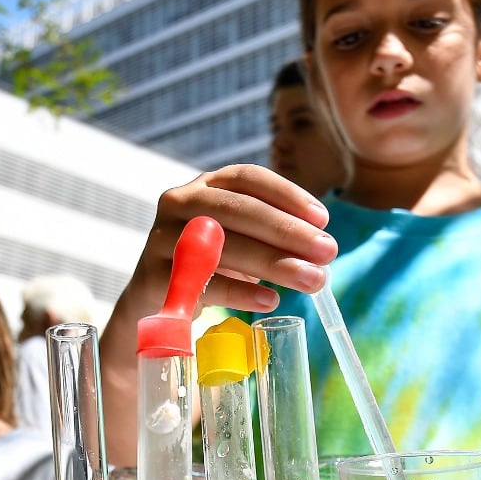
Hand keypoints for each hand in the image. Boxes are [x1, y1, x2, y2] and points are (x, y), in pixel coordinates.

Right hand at [140, 164, 335, 313]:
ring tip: (311, 280)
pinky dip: (241, 293)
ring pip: (224, 246)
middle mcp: (180, 202)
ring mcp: (162, 237)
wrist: (152, 301)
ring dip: (273, 263)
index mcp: (205, 186)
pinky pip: (204, 283)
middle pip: (239, 210)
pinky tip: (272, 300)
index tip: (323, 219)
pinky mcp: (154, 276)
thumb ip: (271, 235)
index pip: (248, 178)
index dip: (288, 194)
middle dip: (288, 231)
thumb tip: (320, 247)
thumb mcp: (237, 240)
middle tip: (328, 252)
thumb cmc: (207, 266)